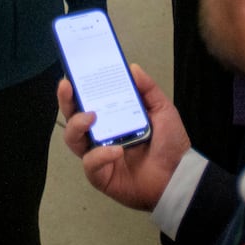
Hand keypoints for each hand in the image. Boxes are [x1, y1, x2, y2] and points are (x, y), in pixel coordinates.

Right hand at [58, 64, 191, 211]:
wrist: (179, 176)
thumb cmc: (170, 144)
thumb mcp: (163, 110)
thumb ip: (148, 89)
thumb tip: (132, 68)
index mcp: (112, 118)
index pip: (88, 100)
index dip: (77, 87)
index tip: (72, 73)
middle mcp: (101, 135)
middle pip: (72, 117)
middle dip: (66, 101)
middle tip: (68, 87)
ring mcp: (98, 155)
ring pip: (73, 139)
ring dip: (76, 125)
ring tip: (90, 117)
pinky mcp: (101, 175)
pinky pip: (90, 164)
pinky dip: (100, 155)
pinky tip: (115, 150)